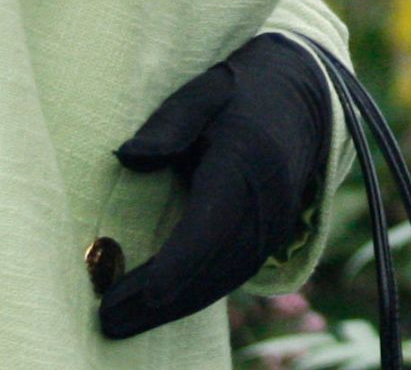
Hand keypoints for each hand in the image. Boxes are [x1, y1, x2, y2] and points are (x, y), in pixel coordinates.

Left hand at [98, 34, 329, 339]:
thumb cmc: (241, 93)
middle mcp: (266, 203)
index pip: (211, 226)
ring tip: (123, 319)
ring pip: (223, 279)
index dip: (177, 264)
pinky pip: (233, 275)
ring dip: (175, 306)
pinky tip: (160, 304)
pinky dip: (196, 293)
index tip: (140, 291)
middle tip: (108, 318)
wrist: (302, 98)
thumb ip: (168, 123)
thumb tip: (126, 158)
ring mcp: (274, 225)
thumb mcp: (204, 91)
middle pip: (213, 266)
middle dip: (161, 299)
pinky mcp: (271, 237)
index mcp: (247, 161)